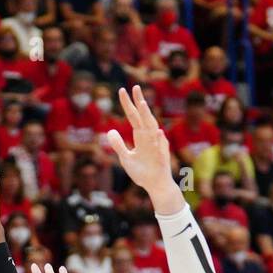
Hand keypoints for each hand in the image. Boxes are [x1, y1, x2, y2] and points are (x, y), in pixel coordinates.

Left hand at [106, 85, 176, 200]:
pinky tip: (156, 132)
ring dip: (147, 115)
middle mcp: (149, 137)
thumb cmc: (141, 172)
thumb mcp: (125, 158)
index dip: (128, 104)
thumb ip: (118, 145)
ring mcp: (156, 145)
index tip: (122, 90)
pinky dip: (159, 140)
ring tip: (142, 103)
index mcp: (140, 136)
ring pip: (152, 126)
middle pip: (143, 116)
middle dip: (139, 102)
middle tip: (135, 87)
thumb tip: (110, 130)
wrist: (154, 185)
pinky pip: (161, 147)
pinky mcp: (162, 156)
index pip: (133, 116)